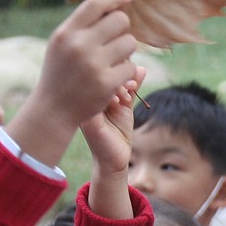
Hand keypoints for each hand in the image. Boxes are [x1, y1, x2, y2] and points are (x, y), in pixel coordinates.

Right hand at [11, 0, 139, 167]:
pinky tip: (115, 77)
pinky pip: (131, 66)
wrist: (53, 109)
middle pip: (120, 21)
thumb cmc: (61, 71)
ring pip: (130, 43)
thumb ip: (82, 24)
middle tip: (116, 39)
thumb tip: (113, 2)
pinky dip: (127, 71)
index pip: (96, 4)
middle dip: (122, 28)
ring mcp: (93, 65)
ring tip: (113, 59)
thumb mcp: (62, 43)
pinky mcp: (107, 83)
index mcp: (66, 33)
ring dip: (126, 50)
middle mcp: (79, 46)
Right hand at [84, 68, 146, 220]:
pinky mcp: (88, 121)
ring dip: (117, 85)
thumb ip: (132, 87)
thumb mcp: (126, 105)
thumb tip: (142, 67)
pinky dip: (113, 97)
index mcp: (88, 93)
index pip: (99, 70)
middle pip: (96, 75)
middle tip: (132, 84)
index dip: (116, 67)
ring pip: (97, 85)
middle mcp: (83, 99)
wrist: (114, 158)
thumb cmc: (118, 131)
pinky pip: (98, 101)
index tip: (131, 76)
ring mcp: (84, 110)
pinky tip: (123, 101)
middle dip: (117, 74)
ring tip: (129, 93)